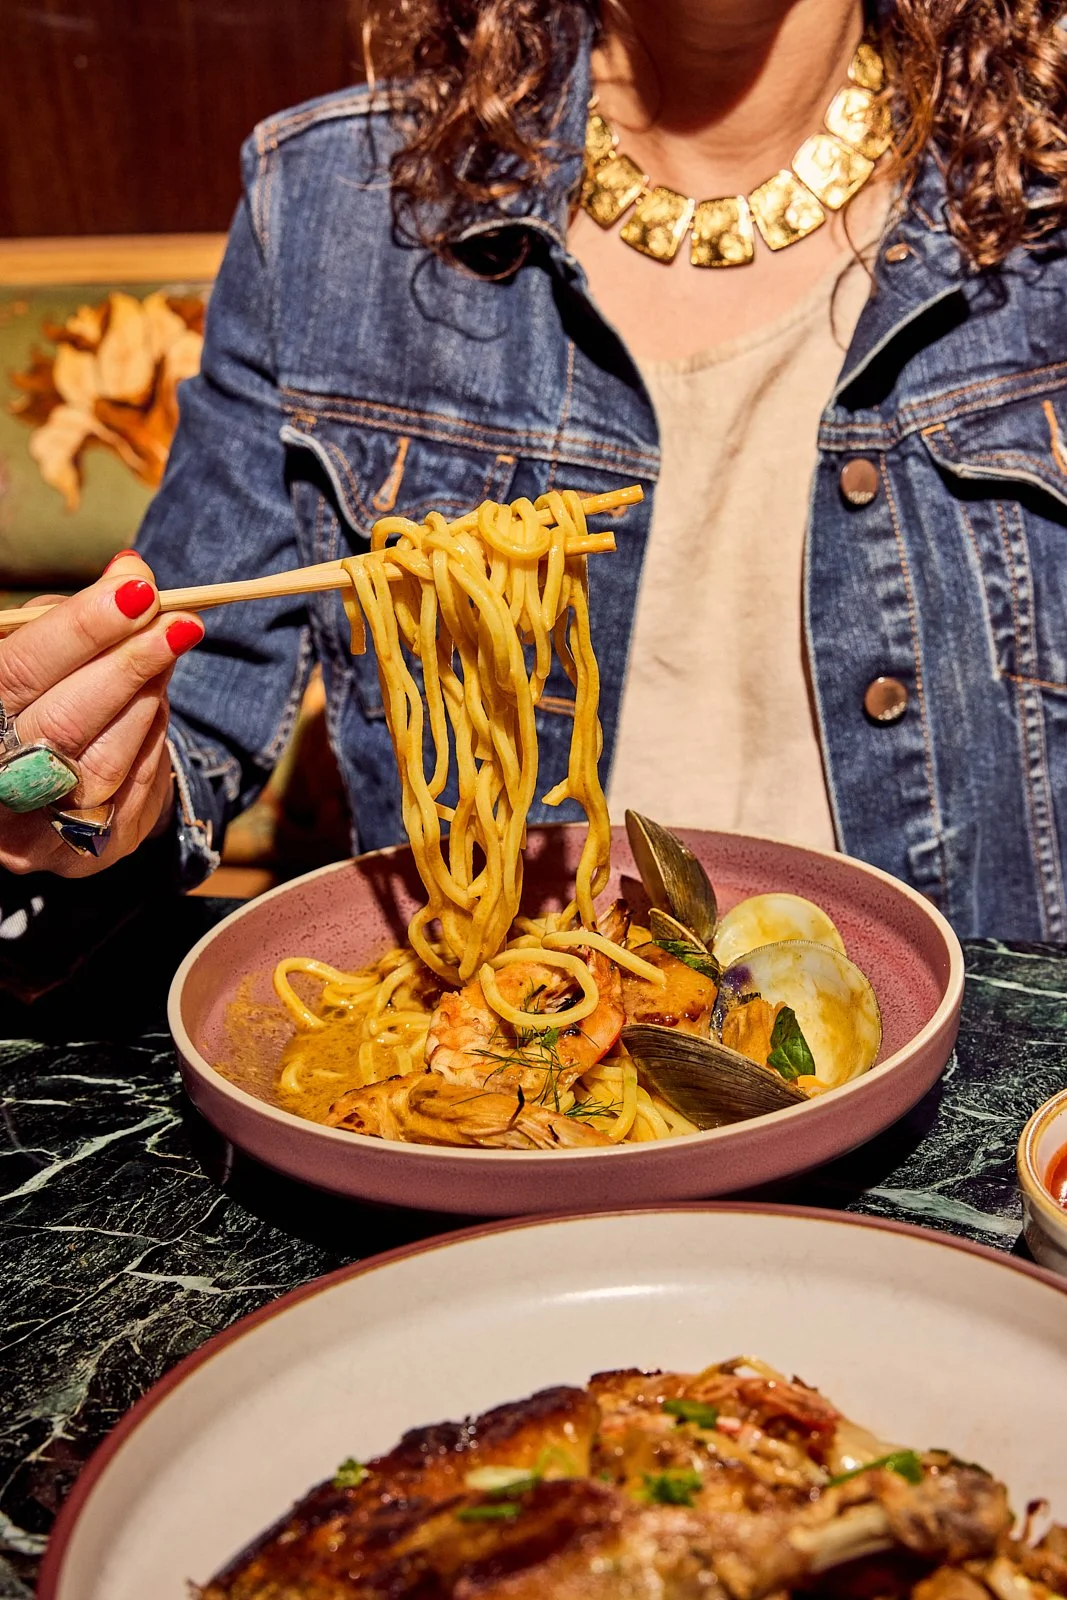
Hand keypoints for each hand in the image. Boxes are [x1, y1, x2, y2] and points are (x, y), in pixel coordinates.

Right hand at [0, 551, 203, 877]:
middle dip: (128, 665)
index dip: (80, 629)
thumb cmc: (36, 698)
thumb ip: (78, 618)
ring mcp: (35, 828)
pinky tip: (158, 702)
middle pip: (62, 723)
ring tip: (172, 651)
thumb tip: (132, 572)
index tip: (139, 590)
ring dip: (147, 700)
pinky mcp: (85, 854)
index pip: (20, 670)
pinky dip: (152, 738)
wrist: (48, 784)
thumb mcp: (40, 652)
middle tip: (180, 623)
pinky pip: (132, 791)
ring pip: (101, 761)